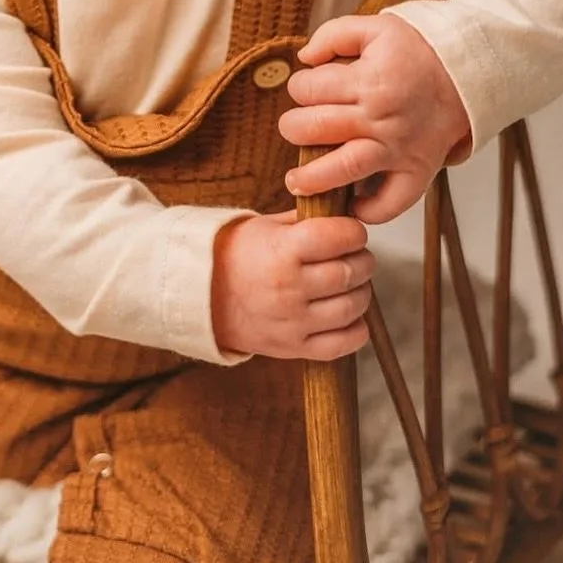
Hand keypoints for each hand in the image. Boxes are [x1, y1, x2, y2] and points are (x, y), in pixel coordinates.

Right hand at [210, 209, 374, 359]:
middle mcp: (289, 288)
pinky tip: (347, 315)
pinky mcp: (294, 348)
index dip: (354, 232)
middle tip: (355, 256)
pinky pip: (343, 343)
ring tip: (350, 284)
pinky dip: (355, 329)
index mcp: (282, 251)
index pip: (339, 237)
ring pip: (352, 307)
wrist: (201, 296)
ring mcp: (292, 322)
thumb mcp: (265, 226)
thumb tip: (344, 214)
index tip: (351, 232)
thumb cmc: (236, 256)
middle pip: (351, 272)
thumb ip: (306, 220)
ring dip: (360, 292)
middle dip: (362, 260)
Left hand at [278, 13, 470, 223]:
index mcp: (368, 81)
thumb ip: (333, 34)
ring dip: (312, 179)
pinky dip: (370, 211)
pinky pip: (392, 202)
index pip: (309, 89)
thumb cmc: (418, 51)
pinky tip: (352, 205)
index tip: (306, 88)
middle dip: (293, 128)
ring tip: (296, 182)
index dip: (299, 86)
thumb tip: (304, 57)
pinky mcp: (417, 171)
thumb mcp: (376, 27)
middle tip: (296, 128)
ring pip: (344, 168)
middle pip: (316, 128)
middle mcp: (381, 118)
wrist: (468, 73)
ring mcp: (399, 148)